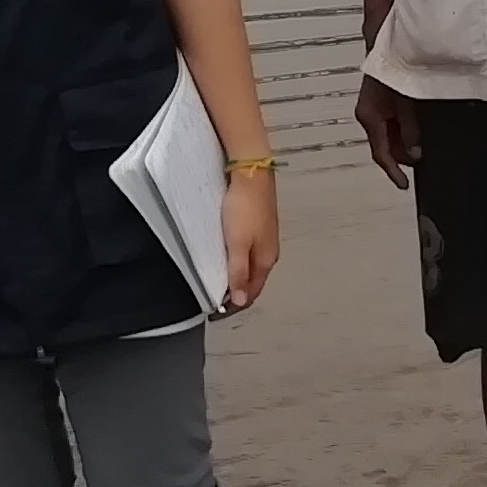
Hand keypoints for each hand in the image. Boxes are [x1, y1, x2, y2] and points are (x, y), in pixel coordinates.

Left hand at [216, 166, 280, 312]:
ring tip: (222, 281)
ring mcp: (265, 237)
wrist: (251, 172)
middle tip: (218, 300)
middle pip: (254, 280)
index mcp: (266, 260)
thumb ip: (238, 273)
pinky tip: (229, 256)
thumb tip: (239, 301)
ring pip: (253, 265)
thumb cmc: (244, 207)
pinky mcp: (259, 224)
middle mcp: (269, 251)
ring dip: (239, 276)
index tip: (218, 313)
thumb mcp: (237, 244)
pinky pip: (250, 251)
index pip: (251, 292)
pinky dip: (240, 260)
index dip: (236, 305)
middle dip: (238, 293)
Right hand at [354, 73, 419, 190]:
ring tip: (420, 142)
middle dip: (401, 156)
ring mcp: (372, 110)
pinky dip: (401, 131)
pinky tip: (415, 127)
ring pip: (388, 137)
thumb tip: (415, 152)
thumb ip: (411, 132)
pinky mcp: (379, 103)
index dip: (393, 172)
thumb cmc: (392, 69)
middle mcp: (368, 116)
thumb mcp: (406, 106)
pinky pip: (390, 125)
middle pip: (384, 147)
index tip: (403, 184)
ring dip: (403, 143)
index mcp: (369, 118)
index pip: (380, 154)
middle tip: (420, 159)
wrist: (386, 46)